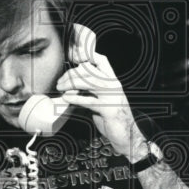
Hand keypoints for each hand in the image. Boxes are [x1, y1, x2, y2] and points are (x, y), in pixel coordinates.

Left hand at [55, 24, 144, 158]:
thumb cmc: (111, 117)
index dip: (86, 53)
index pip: (100, 59)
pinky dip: (75, 99)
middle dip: (70, 74)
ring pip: (88, 81)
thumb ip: (88, 90)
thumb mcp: (100, 99)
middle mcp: (113, 85)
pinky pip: (88, 100)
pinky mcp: (108, 109)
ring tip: (61, 89)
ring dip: (70, 84)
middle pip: (89, 70)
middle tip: (60, 83)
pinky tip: (66, 99)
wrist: (127, 135)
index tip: (72, 55)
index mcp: (112, 79)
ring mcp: (112, 96)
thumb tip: (69, 84)